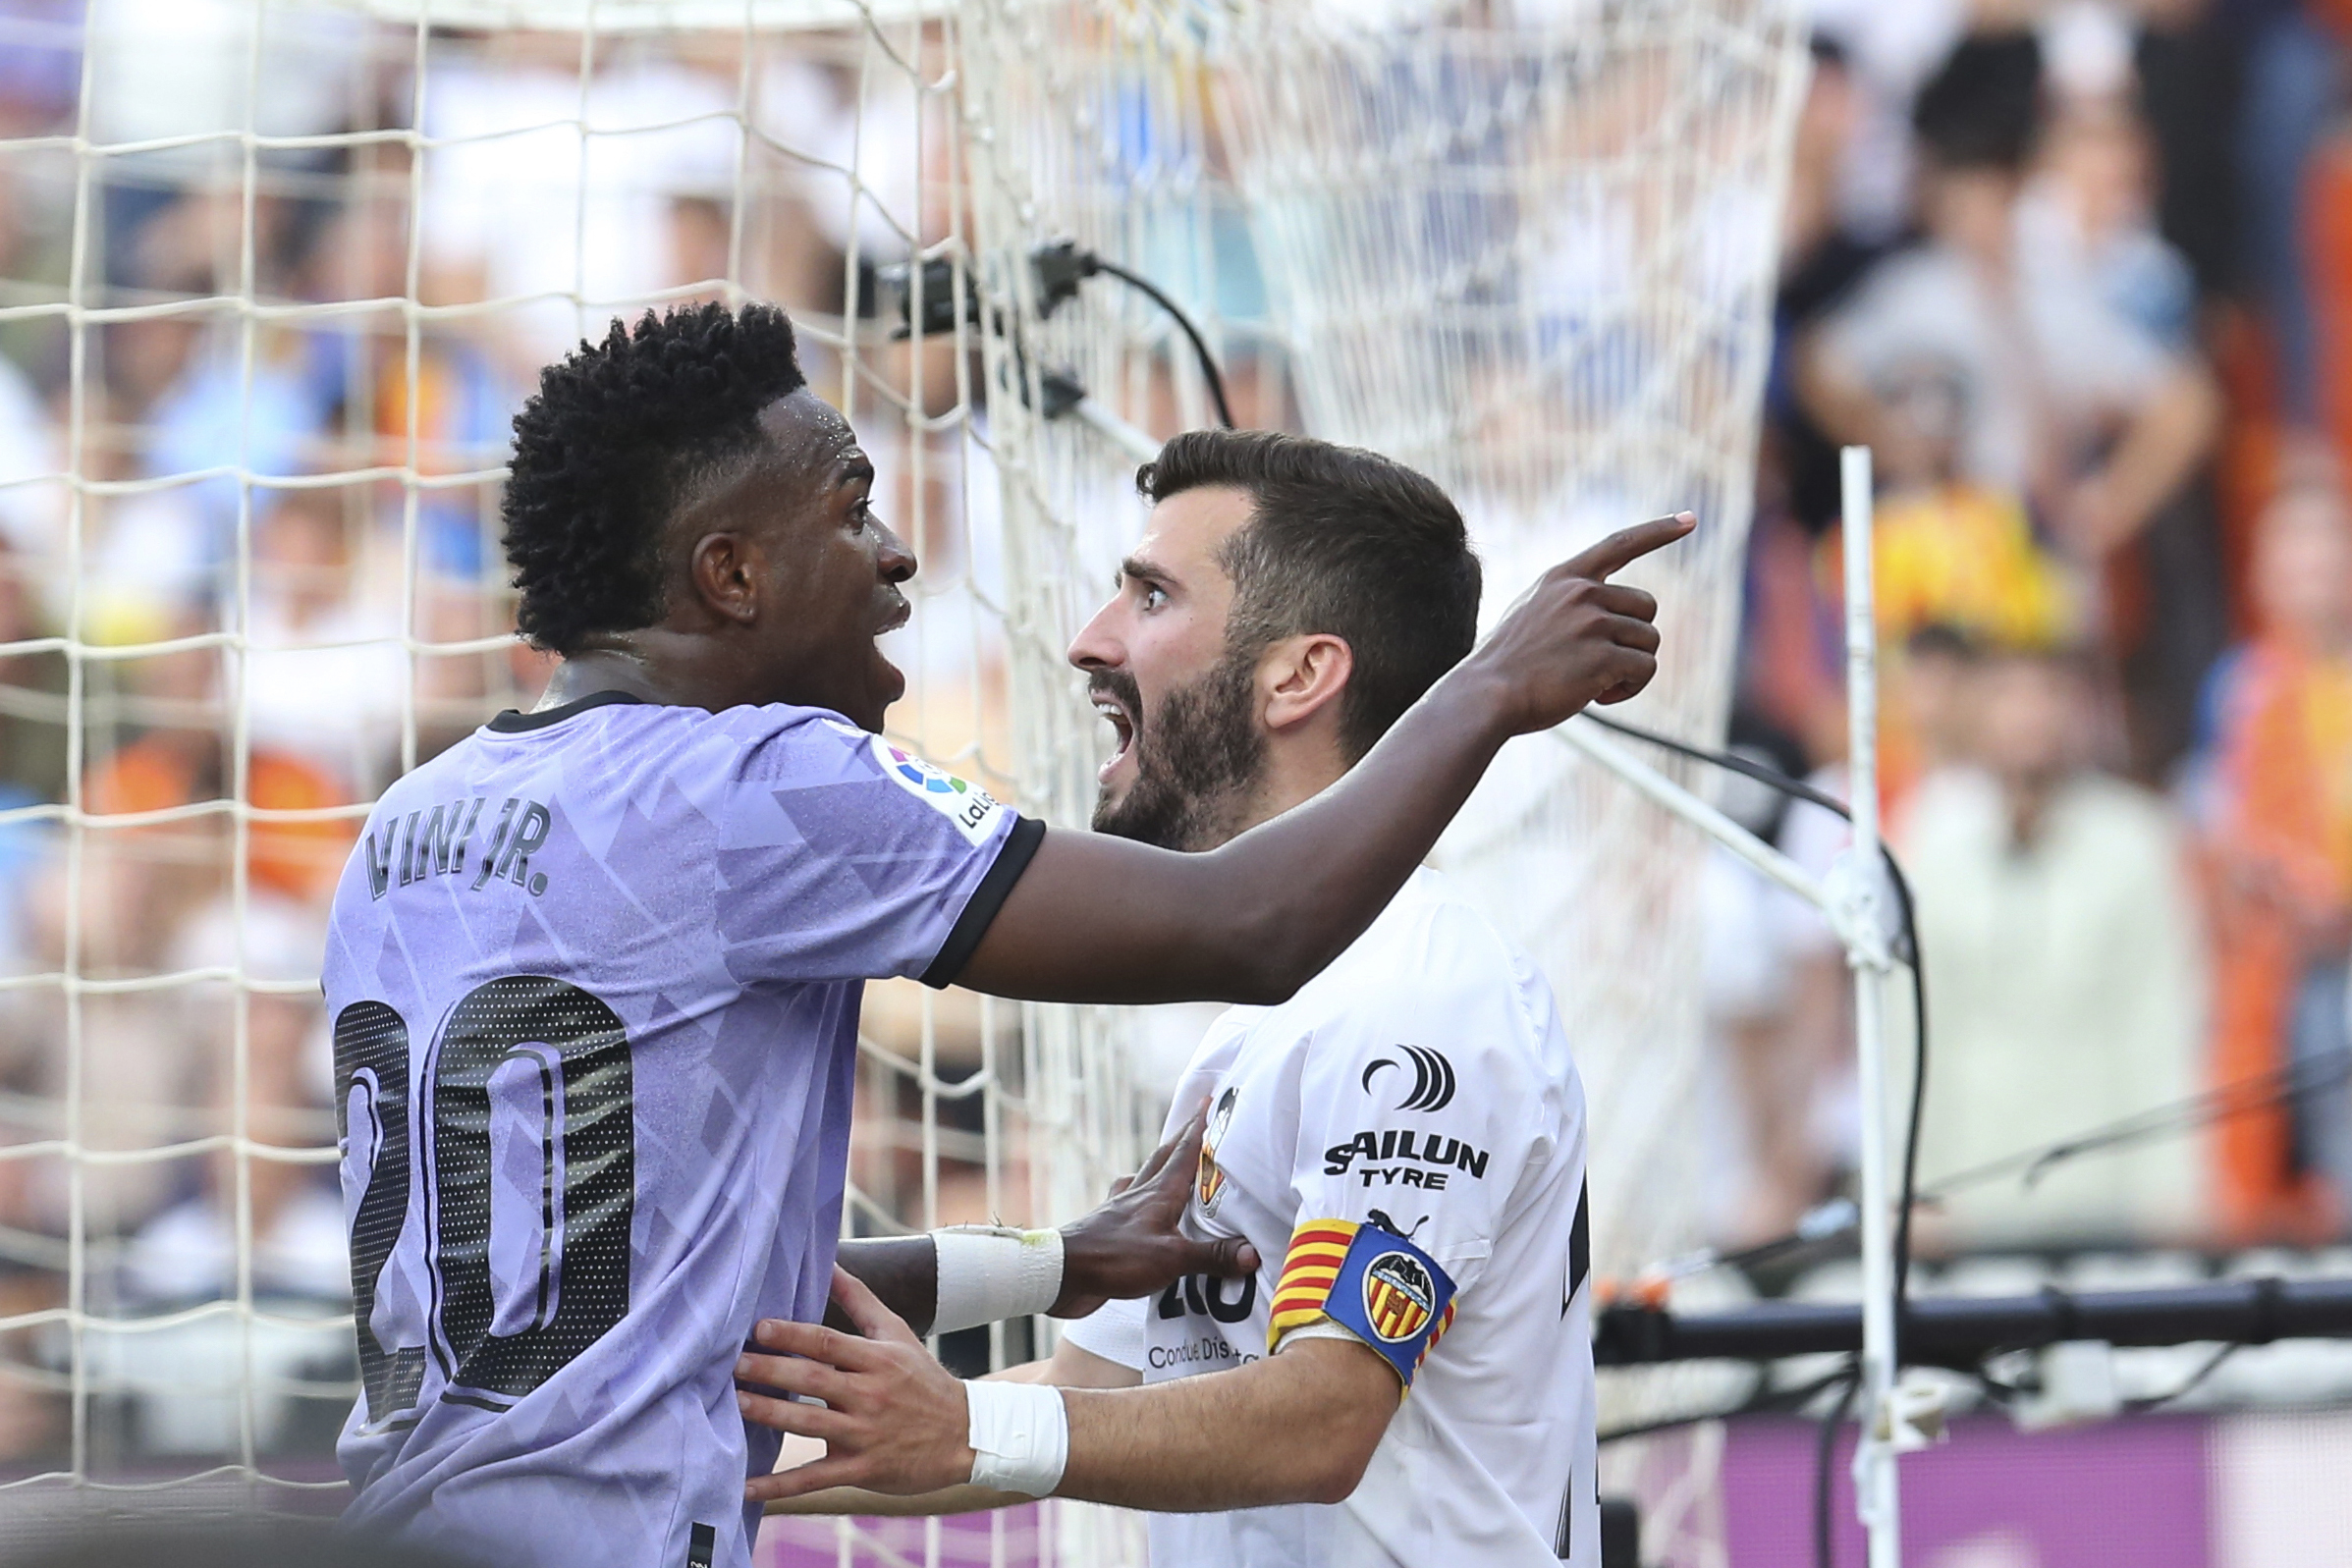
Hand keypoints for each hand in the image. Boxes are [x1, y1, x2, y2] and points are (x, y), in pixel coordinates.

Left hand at [739, 1266, 975, 1503]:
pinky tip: (745, 1487)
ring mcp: (864, 1434)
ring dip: (768, 1415)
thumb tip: (830, 1263)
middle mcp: (869, 1395)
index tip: (758, 1328)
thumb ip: (860, 1300)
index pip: (827, 1342)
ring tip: (734, 1404)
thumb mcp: (897, 1334)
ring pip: (808, 1424)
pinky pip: (814, 1479)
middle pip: (812, 1379)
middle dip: (771, 1371)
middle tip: (733, 1364)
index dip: (792, 1334)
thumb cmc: (922, 1379)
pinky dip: (778, 1486)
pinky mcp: (861, 1469)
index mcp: (876, 1359)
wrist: (965, 1435)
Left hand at [1053, 1101, 1260, 1318]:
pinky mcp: (1109, 1230)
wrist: (1061, 1274)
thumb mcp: (1172, 1258)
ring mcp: (1121, 1210)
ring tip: (1173, 1160)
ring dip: (1161, 1166)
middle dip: (1181, 1139)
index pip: (1184, 1153)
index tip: (1209, 1100)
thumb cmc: (1114, 1258)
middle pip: (1163, 1159)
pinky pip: (1130, 1204)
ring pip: (1145, 1178)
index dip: (1198, 1127)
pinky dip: (1140, 1196)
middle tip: (1196, 1123)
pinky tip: (1140, 1203)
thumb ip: (1212, 1255)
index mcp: (1158, 1193)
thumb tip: (1253, 1253)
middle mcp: (1139, 1194)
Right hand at [1466, 512, 1691, 733]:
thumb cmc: (1506, 665)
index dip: (1659, 530)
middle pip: (1647, 607)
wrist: (1485, 696)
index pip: (1620, 544)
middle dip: (1634, 638)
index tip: (1689, 519)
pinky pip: (1644, 669)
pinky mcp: (1602, 656)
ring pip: (1649, 641)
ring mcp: (1592, 622)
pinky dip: (1629, 688)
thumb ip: (1568, 603)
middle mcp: (1581, 593)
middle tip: (1603, 665)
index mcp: (1563, 578)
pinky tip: (1598, 696)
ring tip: (1595, 683)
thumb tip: (1612, 616)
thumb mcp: (1531, 613)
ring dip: (1631, 667)